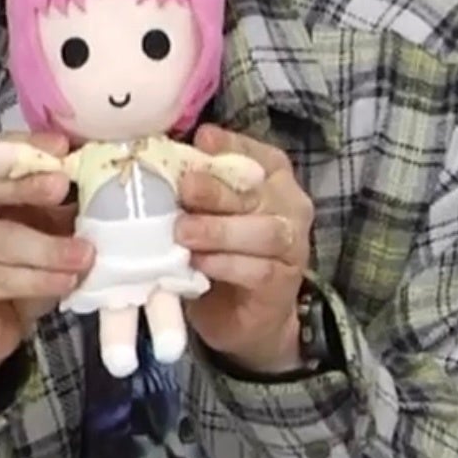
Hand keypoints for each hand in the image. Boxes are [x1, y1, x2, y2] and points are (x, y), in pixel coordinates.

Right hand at [0, 131, 92, 415]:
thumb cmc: (4, 268)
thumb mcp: (30, 227)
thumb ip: (47, 202)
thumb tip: (91, 176)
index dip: (25, 148)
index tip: (62, 147)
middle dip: (27, 185)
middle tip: (63, 186)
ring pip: (0, 239)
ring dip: (49, 248)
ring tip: (85, 254)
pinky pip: (0, 278)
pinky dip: (40, 280)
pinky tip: (66, 282)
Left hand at [174, 125, 313, 373]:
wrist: (244, 317)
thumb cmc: (222, 251)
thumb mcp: (207, 213)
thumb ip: (198, 186)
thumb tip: (165, 157)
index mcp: (273, 179)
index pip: (259, 154)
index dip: (232, 145)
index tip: (202, 140)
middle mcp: (290, 206)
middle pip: (257, 191)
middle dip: (218, 190)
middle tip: (185, 189)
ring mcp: (293, 246)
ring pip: (264, 230)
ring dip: (220, 230)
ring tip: (184, 232)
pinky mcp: (283, 283)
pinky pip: (258, 269)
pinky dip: (225, 264)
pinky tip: (199, 262)